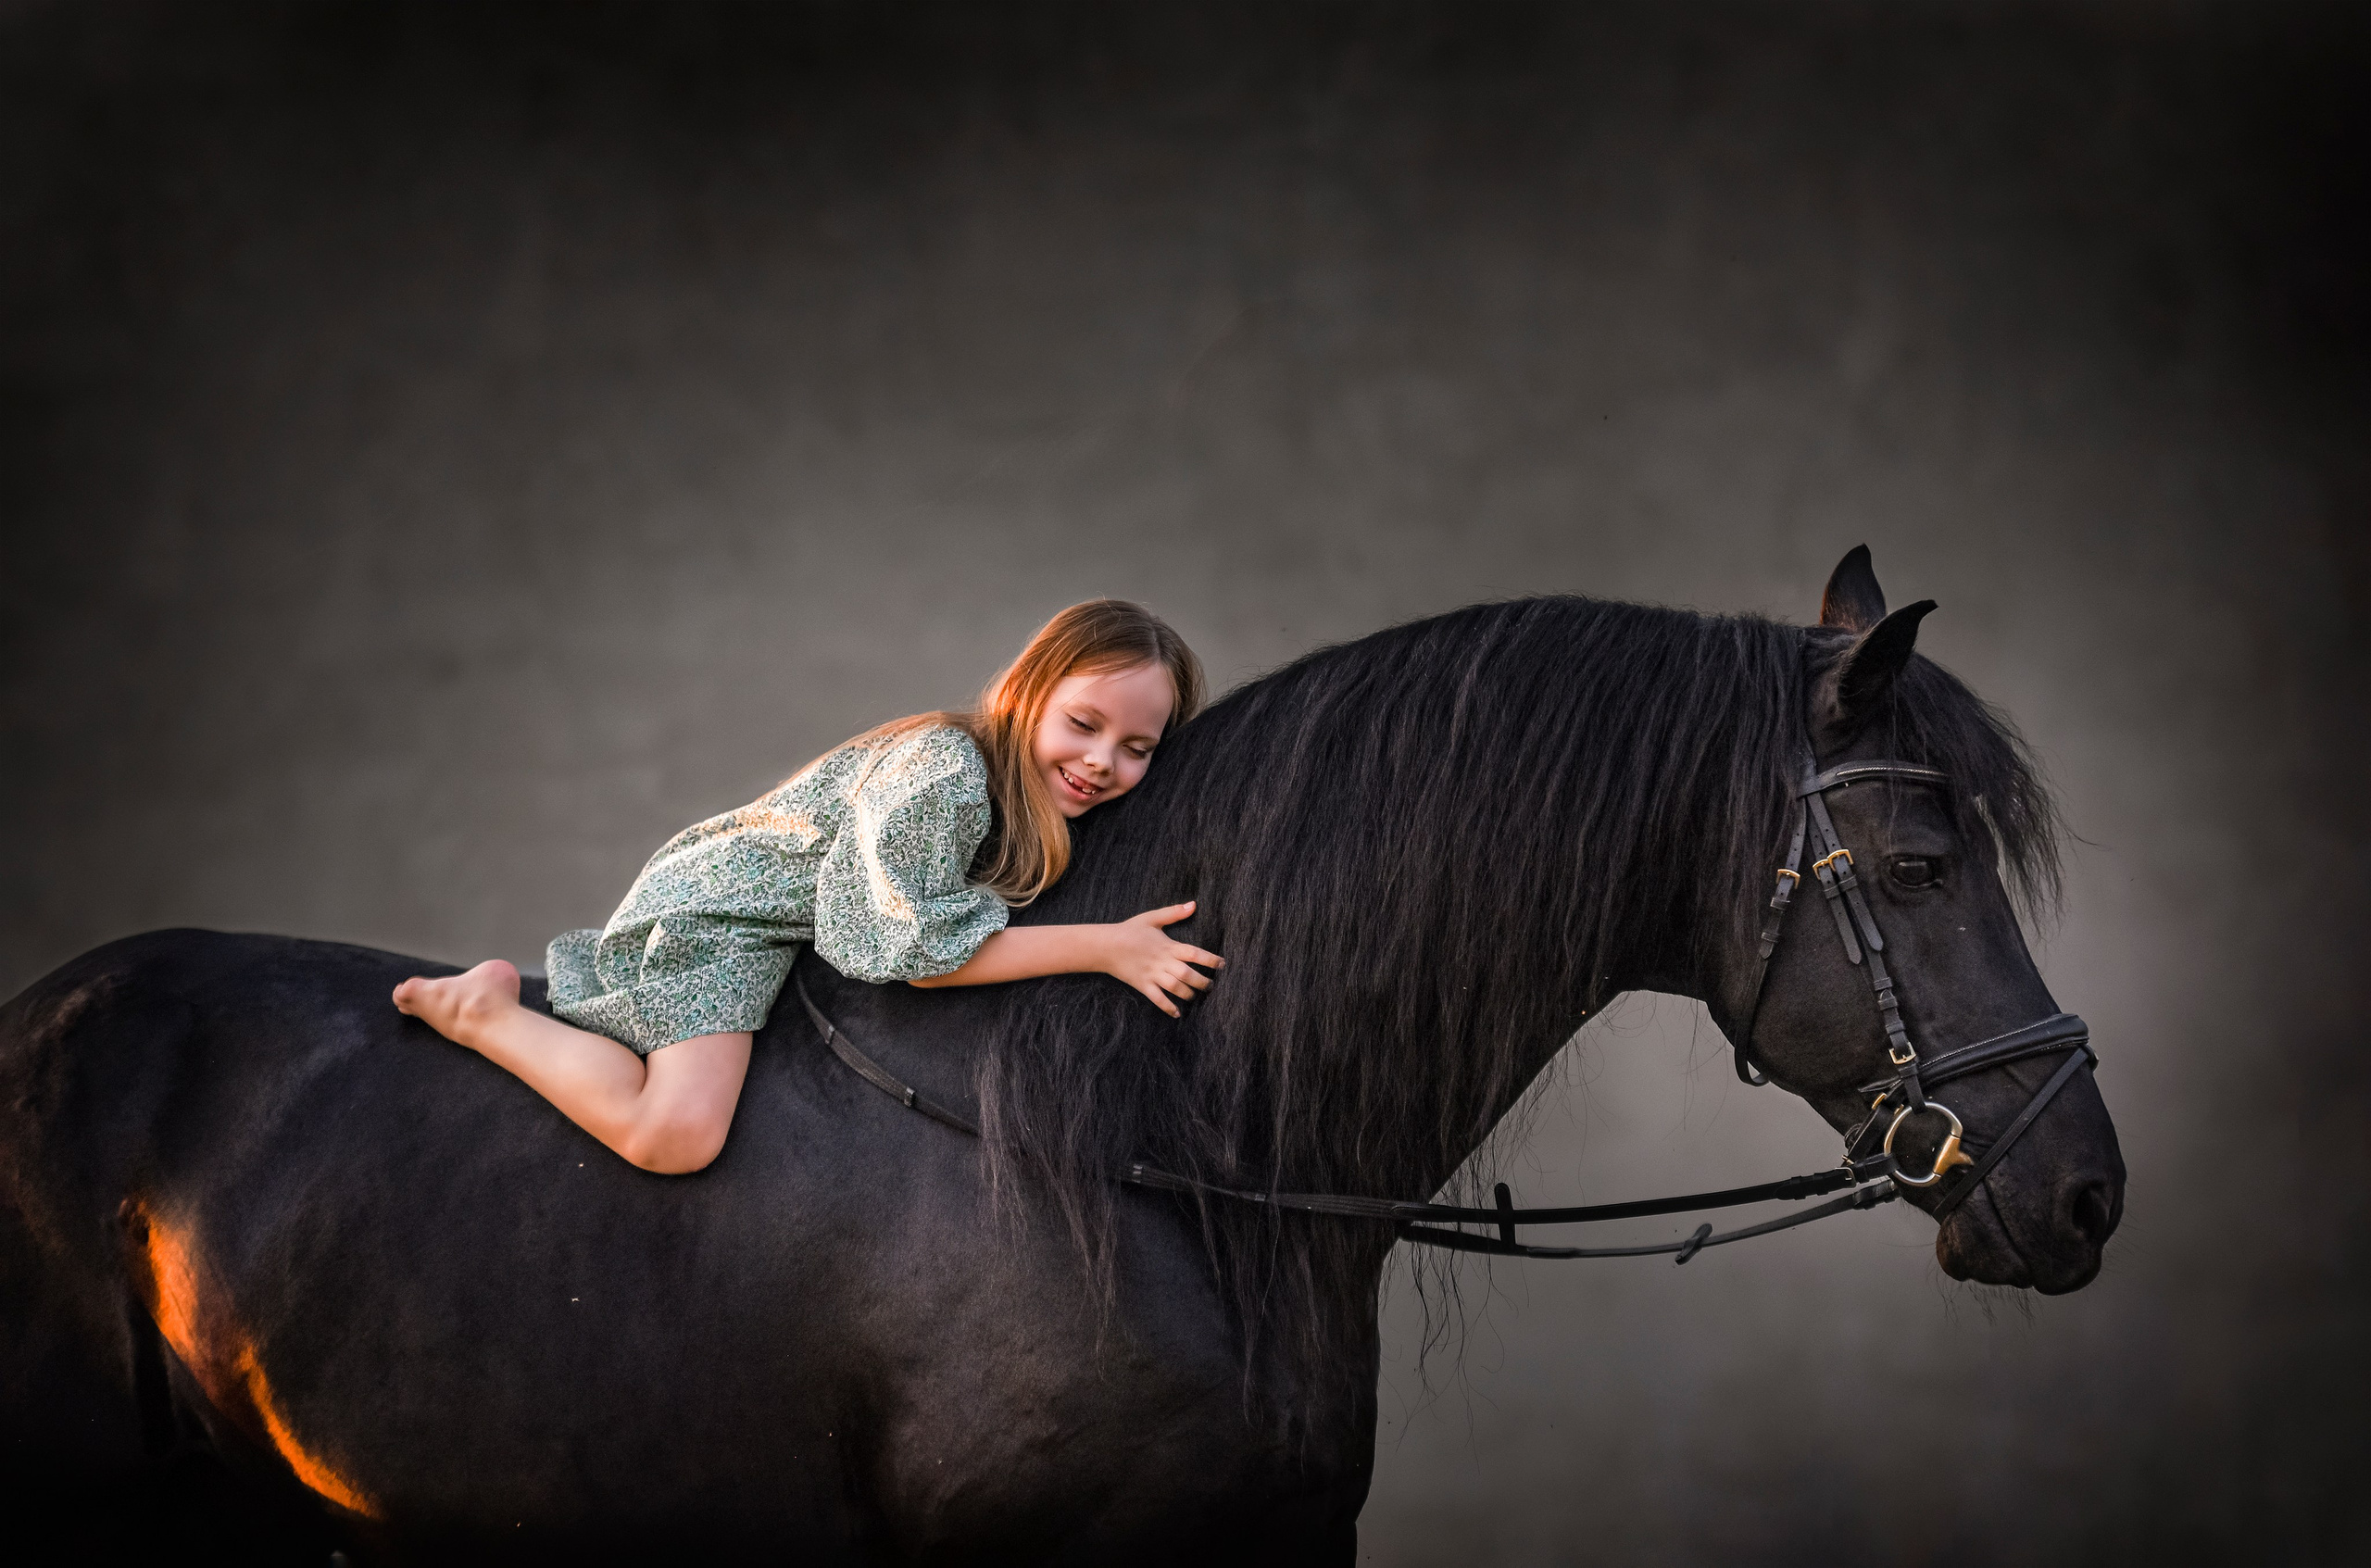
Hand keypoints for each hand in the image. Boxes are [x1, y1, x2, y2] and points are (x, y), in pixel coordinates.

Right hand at [1103, 901, 1223, 1017]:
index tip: (1222, 965)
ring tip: (1196, 996)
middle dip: (1203, 982)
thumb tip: (1194, 904)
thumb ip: (1174, 913)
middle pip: (1188, 974)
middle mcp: (1162, 962)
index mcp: (1168, 946)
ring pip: (1176, 988)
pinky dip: (1168, 1008)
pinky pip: (1157, 999)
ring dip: (1189, 994)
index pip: (1194, 953)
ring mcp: (1152, 975)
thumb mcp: (1152, 918)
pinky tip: (1178, 1014)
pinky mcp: (1142, 985)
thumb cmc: (1130, 930)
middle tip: (1211, 986)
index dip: (1210, 960)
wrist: (1106, 945)